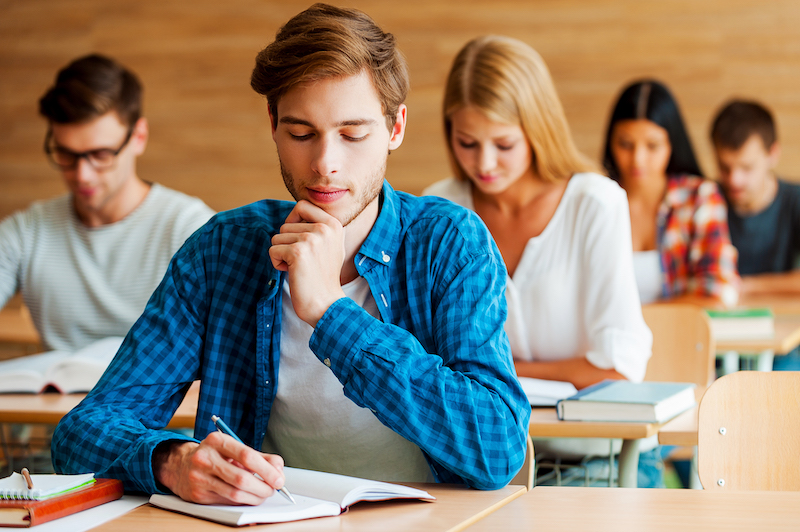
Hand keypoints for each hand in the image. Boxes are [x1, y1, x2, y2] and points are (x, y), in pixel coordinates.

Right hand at [153, 432, 285, 504]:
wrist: (181, 465)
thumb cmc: (214, 456)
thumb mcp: (234, 448)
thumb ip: (259, 457)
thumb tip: (278, 470)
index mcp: (217, 441)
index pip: (247, 455)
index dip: (267, 470)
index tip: (279, 478)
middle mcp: (205, 458)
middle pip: (242, 478)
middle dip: (264, 487)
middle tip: (273, 489)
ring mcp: (199, 477)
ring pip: (235, 494)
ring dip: (255, 497)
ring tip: (263, 494)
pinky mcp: (197, 495)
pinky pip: (227, 502)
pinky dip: (243, 501)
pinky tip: (248, 497)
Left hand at [269, 200, 346, 325]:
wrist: (326, 303)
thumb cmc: (323, 276)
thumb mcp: (329, 245)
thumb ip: (317, 227)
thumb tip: (294, 213)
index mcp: (333, 224)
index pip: (302, 205)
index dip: (292, 219)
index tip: (296, 237)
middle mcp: (324, 228)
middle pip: (285, 224)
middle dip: (286, 243)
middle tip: (301, 261)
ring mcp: (311, 239)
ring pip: (277, 238)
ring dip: (281, 254)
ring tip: (298, 267)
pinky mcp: (297, 252)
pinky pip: (272, 250)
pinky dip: (277, 263)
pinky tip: (292, 273)